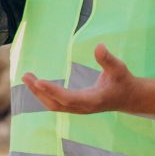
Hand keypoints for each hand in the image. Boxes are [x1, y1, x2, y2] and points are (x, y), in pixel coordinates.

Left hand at [22, 44, 136, 113]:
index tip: (38, 81)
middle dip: (39, 92)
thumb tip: (99, 46)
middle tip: (26, 76)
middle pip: (55, 104)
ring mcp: (78, 109)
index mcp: (92, 100)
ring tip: (27, 77)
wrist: (129, 98)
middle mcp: (82, 108)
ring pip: (53, 105)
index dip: (53, 91)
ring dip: (39, 93)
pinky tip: (37, 83)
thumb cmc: (123, 81)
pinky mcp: (75, 106)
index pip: (69, 98)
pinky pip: (55, 103)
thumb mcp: (119, 68)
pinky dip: (44, 94)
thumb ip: (108, 59)